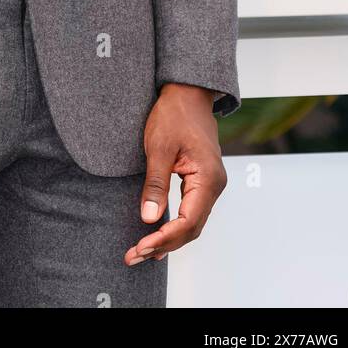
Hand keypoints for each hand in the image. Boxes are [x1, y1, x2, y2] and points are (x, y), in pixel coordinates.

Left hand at [124, 83, 226, 266]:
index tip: (140, 247)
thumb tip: (149, 218)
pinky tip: (157, 235)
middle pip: (191, 228)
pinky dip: (174, 226)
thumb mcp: (159, 147)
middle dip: (163, 244)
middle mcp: (214, 186)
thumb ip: (155, 184)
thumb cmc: (174, 114)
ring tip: (141, 251)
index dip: (164, 238)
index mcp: (208, 178)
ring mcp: (210, 184)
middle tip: (133, 255)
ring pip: (192, 223)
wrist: (188, 93)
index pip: (188, 222)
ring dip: (168, 239)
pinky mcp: (201, 181)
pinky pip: (190, 211)